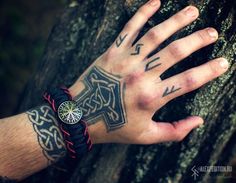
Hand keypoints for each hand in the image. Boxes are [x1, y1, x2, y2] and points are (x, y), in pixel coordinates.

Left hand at [69, 0, 228, 143]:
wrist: (80, 117)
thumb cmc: (113, 127)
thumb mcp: (145, 136)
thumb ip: (174, 131)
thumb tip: (198, 121)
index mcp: (152, 98)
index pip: (189, 81)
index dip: (210, 71)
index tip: (224, 62)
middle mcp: (141, 76)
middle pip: (176, 52)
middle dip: (198, 40)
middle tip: (212, 32)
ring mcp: (126, 61)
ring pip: (155, 35)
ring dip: (176, 21)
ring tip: (192, 11)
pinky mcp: (112, 52)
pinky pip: (129, 28)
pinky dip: (142, 13)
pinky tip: (155, 2)